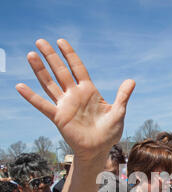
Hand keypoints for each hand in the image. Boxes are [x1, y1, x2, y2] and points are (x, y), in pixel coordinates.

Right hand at [16, 39, 134, 163]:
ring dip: (39, 70)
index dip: (69, 55)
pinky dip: (31, 97)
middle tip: (40, 41)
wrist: (99, 150)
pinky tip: (20, 87)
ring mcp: (65, 105)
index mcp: (89, 91)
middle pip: (60, 71)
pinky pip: (42, 105)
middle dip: (51, 56)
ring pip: (49, 84)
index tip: (61, 41)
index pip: (77, 68)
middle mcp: (74, 95)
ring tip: (30, 54)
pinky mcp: (58, 117)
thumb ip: (122, 96)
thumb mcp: (118, 112)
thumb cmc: (109, 133)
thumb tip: (131, 80)